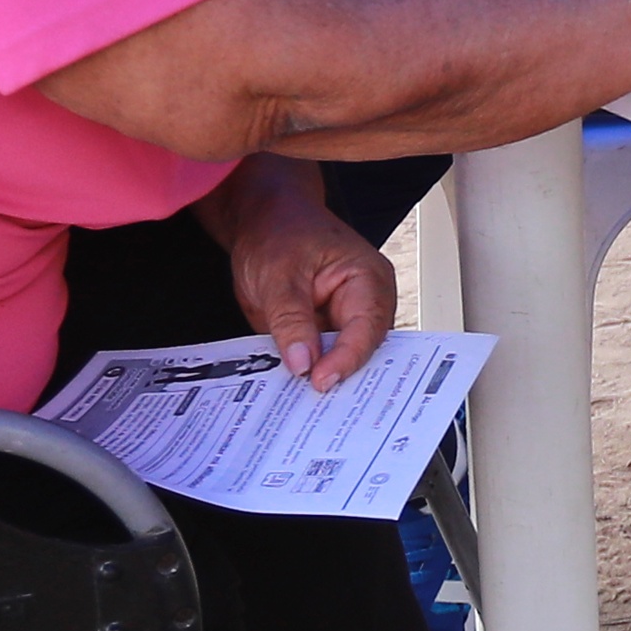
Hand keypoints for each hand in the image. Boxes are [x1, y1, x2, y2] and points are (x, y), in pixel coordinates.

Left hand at [200, 160, 400, 390]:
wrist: (262, 222)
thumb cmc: (278, 232)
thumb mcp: (277, 273)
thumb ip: (290, 318)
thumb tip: (303, 362)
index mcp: (368, 280)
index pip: (367, 328)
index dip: (346, 359)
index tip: (320, 381)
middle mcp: (365, 305)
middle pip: (363, 353)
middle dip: (341, 379)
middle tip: (315, 407)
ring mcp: (343, 323)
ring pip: (342, 364)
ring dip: (322, 382)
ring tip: (300, 407)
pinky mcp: (323, 335)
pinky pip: (319, 362)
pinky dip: (305, 376)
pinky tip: (289, 396)